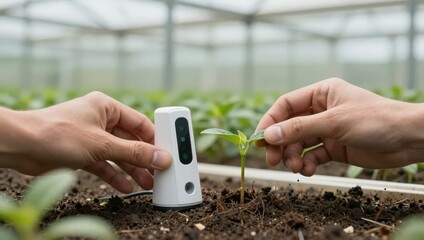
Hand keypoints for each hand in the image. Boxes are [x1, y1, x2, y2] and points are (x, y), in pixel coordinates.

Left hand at [0, 92, 171, 192]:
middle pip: (130, 141)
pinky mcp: (82, 153)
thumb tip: (161, 158)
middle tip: (158, 172)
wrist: (20, 146)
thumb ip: (134, 153)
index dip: (155, 138)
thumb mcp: (102, 144)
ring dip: (131, 169)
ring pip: (118, 154)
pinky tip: (125, 187)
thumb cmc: (56, 134)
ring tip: (146, 184)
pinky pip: (104, 164)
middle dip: (143, 158)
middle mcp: (100, 120)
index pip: (139, 122)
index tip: (168, 153)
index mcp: (107, 107)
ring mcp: (91, 137)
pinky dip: (114, 175)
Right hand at [256, 78, 423, 175]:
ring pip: (299, 143)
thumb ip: (299, 129)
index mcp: (321, 94)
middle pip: (289, 127)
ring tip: (297, 167)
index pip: (286, 106)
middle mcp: (322, 110)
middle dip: (280, 144)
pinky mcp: (335, 147)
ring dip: (294, 156)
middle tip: (272, 159)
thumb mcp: (334, 122)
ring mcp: (328, 130)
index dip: (270, 122)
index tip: (259, 140)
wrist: (408, 139)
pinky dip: (307, 164)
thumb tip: (269, 136)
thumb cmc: (376, 120)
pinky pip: (313, 155)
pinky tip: (308, 170)